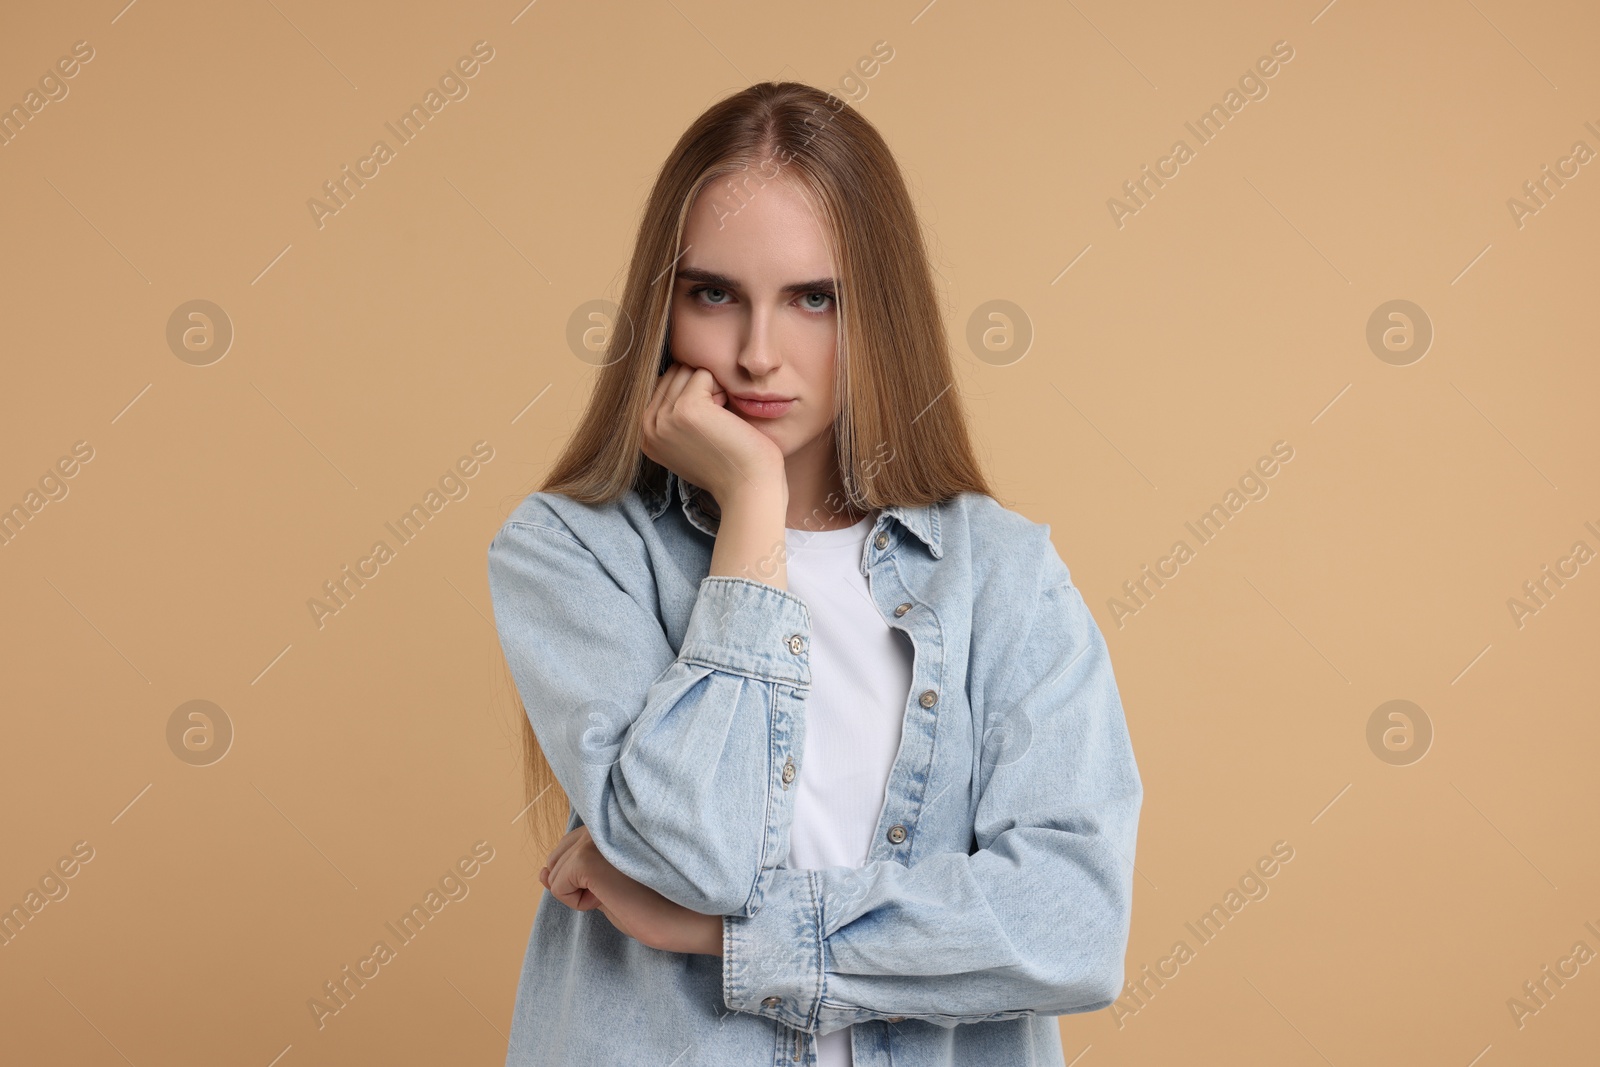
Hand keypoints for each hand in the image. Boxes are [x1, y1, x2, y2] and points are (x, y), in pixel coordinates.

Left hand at [541, 825, 722, 955]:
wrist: (701, 917)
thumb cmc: (667, 904)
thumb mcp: (617, 885)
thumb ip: (582, 874)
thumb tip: (539, 873)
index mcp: (617, 818)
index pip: (573, 843)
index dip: (586, 875)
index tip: (622, 884)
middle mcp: (605, 819)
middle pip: (558, 855)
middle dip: (580, 883)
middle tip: (624, 891)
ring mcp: (597, 835)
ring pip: (554, 871)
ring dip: (581, 893)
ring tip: (624, 893)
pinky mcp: (590, 857)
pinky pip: (557, 885)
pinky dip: (578, 903)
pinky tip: (615, 900)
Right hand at [640, 361, 784, 506]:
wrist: (748, 486)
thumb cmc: (729, 463)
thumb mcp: (689, 441)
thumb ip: (674, 414)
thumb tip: (678, 372)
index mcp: (646, 435)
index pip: (664, 386)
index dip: (693, 397)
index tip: (707, 429)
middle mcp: (648, 427)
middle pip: (674, 374)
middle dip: (701, 389)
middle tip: (716, 424)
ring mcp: (664, 418)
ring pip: (688, 371)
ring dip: (711, 388)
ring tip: (720, 422)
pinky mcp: (685, 408)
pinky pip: (704, 374)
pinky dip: (722, 389)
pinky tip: (726, 419)